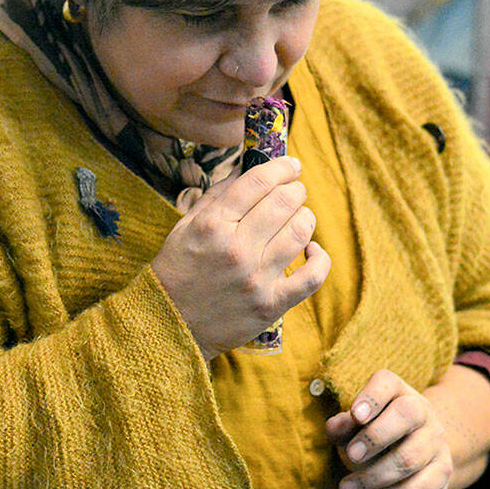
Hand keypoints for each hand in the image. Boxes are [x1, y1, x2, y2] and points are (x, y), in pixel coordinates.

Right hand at [150, 155, 329, 360]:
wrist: (169, 323)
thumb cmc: (177, 270)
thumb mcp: (186, 226)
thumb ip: (217, 197)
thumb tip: (249, 172)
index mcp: (213, 225)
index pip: (259, 181)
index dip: (282, 167)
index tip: (291, 165)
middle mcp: (236, 248)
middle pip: (284, 202)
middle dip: (295, 189)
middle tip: (294, 190)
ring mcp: (256, 278)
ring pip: (301, 232)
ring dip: (305, 217)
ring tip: (299, 217)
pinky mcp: (270, 305)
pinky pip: (312, 277)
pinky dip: (320, 258)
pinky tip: (313, 250)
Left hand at [326, 369, 453, 488]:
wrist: (417, 447)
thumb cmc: (374, 430)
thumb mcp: (356, 423)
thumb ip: (343, 423)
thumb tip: (336, 426)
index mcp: (398, 391)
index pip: (387, 383)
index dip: (372, 397)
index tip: (355, 415)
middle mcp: (423, 411)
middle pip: (407, 415)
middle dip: (376, 437)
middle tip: (350, 456)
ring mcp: (437, 442)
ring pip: (410, 459)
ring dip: (374, 477)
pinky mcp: (442, 473)